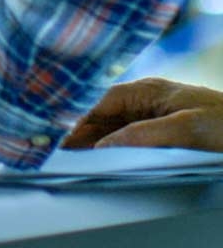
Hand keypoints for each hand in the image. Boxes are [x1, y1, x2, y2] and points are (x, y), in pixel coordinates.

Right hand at [64, 78, 222, 151]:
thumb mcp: (186, 130)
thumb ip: (143, 135)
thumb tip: (104, 144)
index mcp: (148, 90)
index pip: (101, 102)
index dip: (79, 118)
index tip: (60, 135)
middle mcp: (148, 99)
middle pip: (105, 114)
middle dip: (83, 129)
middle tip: (61, 149)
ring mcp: (157, 114)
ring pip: (116, 125)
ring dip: (97, 138)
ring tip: (76, 155)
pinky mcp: (167, 130)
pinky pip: (131, 136)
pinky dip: (114, 145)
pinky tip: (107, 157)